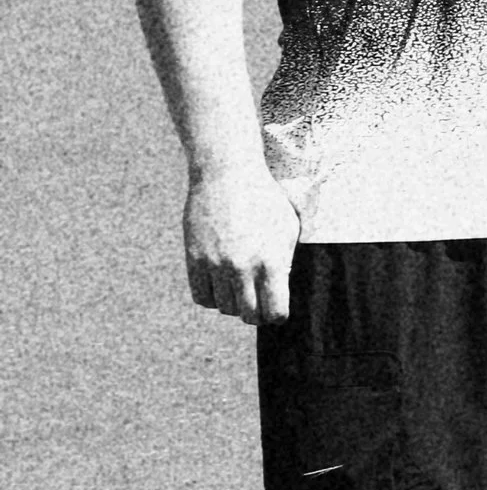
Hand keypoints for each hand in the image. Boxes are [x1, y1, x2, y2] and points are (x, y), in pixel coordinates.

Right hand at [183, 158, 300, 324]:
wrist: (227, 174)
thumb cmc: (265, 199)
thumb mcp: (288, 227)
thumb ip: (286, 261)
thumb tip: (280, 291)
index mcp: (272, 261)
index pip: (276, 312)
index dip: (277, 316)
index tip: (276, 310)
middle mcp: (243, 267)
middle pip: (249, 316)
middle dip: (256, 315)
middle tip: (258, 304)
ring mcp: (216, 264)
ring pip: (225, 308)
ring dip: (234, 304)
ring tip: (240, 289)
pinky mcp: (195, 259)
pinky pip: (202, 297)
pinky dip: (212, 297)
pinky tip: (221, 284)